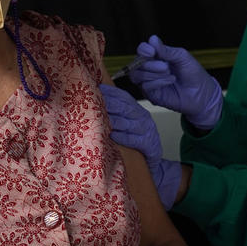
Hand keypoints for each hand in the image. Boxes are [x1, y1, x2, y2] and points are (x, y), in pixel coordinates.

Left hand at [100, 83, 181, 208]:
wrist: (153, 157)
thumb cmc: (136, 138)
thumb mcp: (127, 122)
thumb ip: (114, 112)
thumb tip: (93, 102)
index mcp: (136, 109)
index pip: (123, 96)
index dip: (110, 92)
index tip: (95, 88)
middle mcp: (142, 117)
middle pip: (125, 107)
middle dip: (110, 103)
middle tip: (94, 102)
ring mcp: (147, 130)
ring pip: (129, 123)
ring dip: (114, 120)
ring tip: (101, 118)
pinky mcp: (149, 145)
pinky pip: (135, 140)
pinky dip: (124, 138)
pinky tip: (113, 136)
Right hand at [128, 35, 222, 130]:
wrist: (202, 93)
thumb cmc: (193, 73)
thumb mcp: (182, 57)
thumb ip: (166, 50)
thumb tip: (152, 39)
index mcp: (157, 57)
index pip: (142, 50)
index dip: (144, 49)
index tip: (152, 52)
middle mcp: (150, 69)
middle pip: (137, 63)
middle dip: (150, 64)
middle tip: (166, 67)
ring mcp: (149, 82)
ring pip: (137, 75)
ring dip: (153, 74)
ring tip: (169, 74)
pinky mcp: (151, 95)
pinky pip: (145, 87)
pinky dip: (157, 82)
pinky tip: (170, 81)